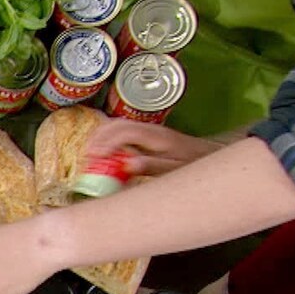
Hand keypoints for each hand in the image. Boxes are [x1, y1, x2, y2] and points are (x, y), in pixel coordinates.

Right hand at [87, 119, 219, 177]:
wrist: (208, 155)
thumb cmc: (193, 164)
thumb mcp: (175, 169)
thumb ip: (151, 166)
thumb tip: (127, 164)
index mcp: (157, 136)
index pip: (125, 131)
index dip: (106, 142)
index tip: (93, 156)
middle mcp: (150, 129)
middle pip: (117, 124)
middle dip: (97, 138)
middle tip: (86, 156)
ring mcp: (147, 130)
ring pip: (117, 125)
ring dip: (100, 137)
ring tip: (90, 153)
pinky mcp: (145, 135)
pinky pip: (121, 131)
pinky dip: (107, 138)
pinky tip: (102, 151)